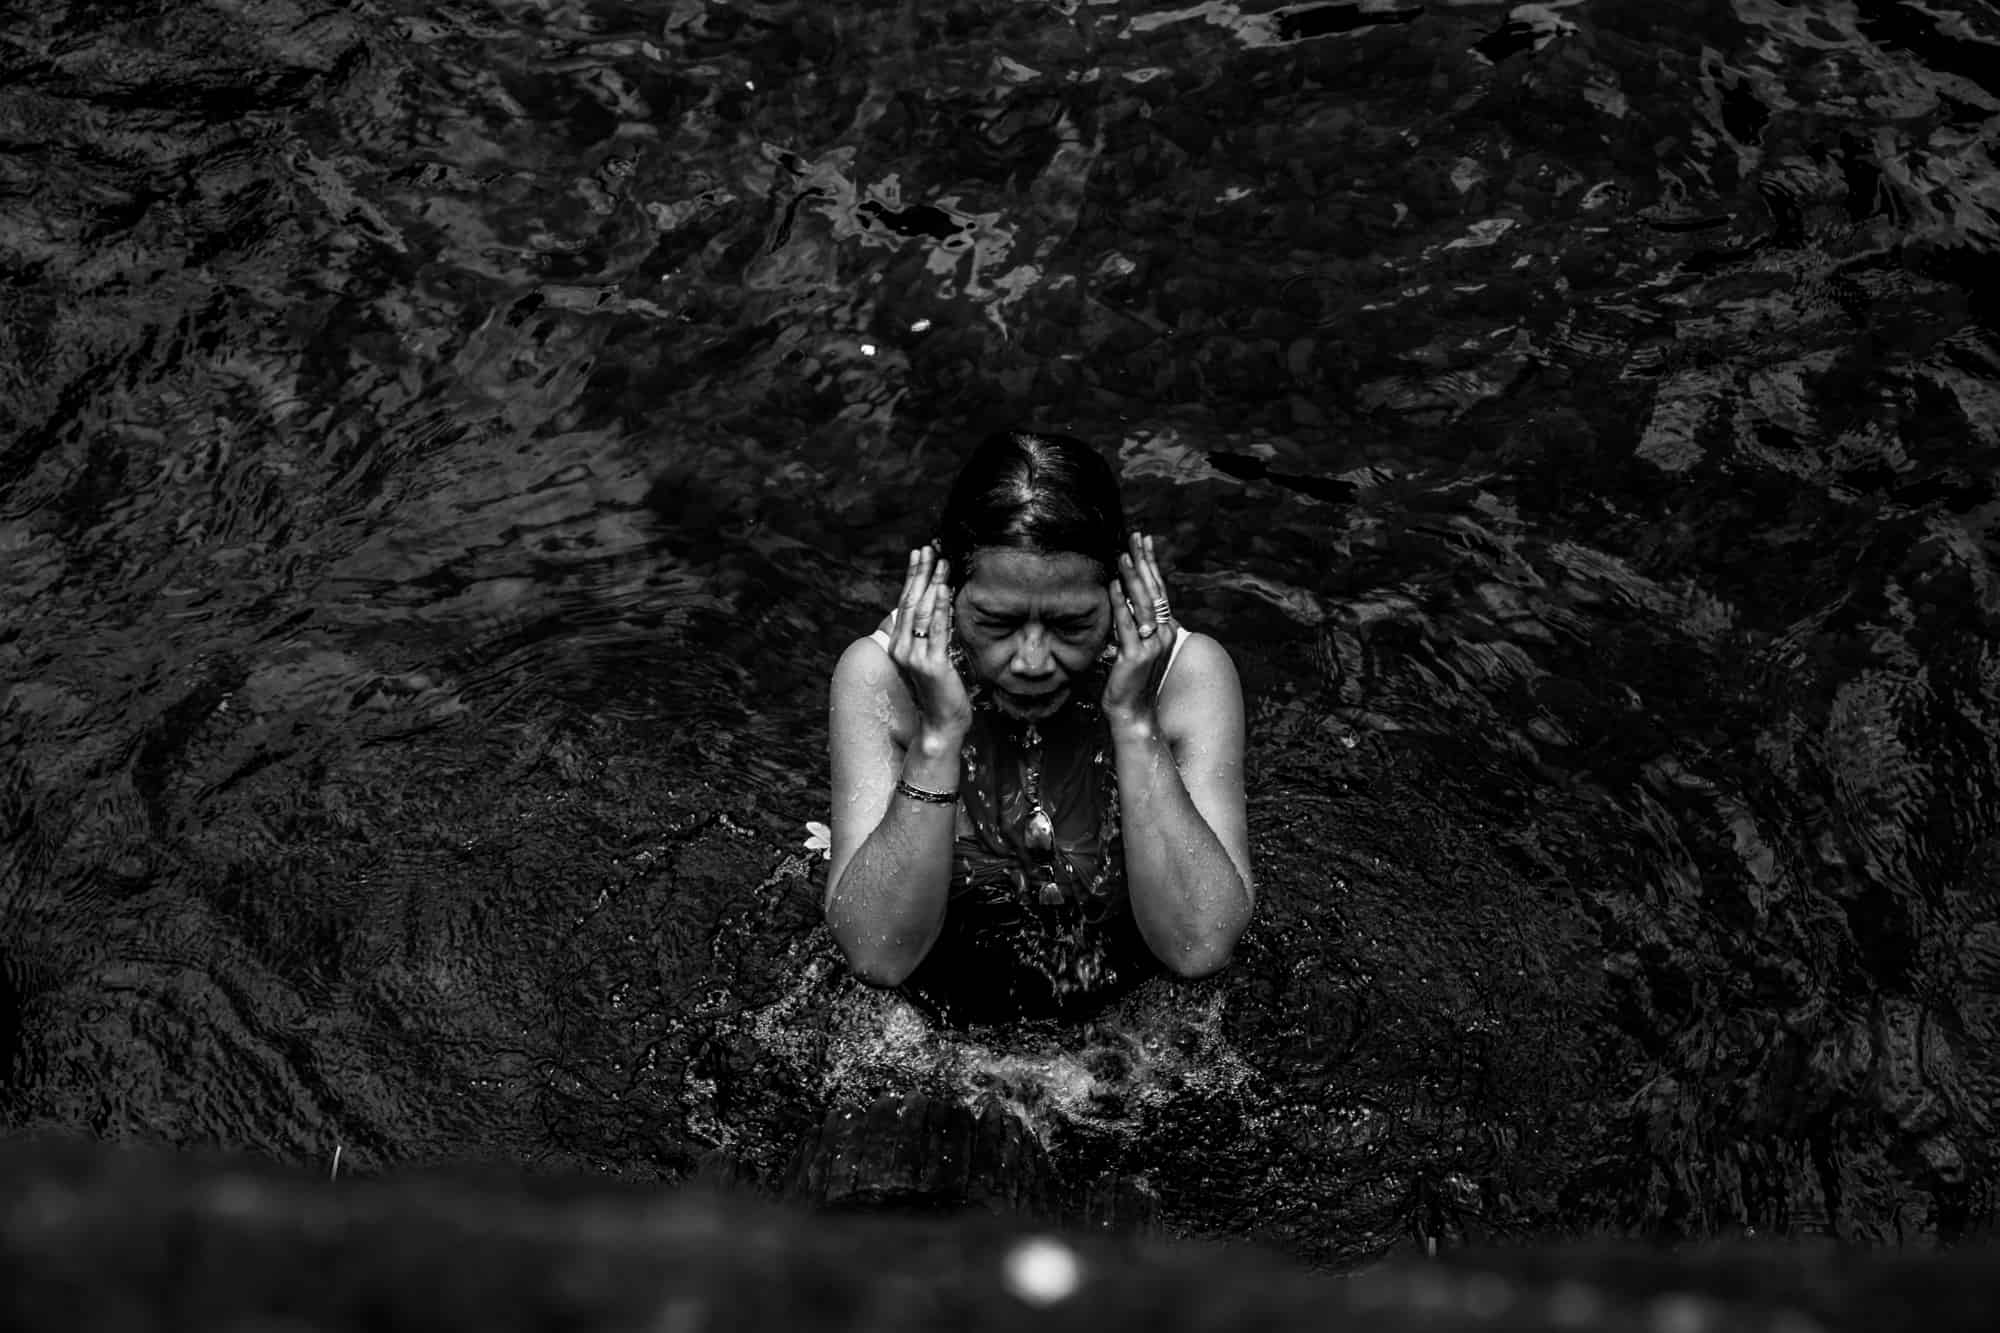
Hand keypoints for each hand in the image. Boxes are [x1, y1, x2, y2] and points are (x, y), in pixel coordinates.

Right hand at [888, 544, 971, 737]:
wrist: (941, 722)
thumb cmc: (938, 690)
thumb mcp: (928, 658)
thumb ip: (924, 634)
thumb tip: (929, 608)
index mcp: (898, 645)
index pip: (904, 603)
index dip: (912, 577)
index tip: (918, 554)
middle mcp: (901, 649)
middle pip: (910, 603)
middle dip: (920, 573)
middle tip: (928, 549)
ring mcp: (915, 657)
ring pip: (923, 613)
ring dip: (933, 584)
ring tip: (942, 563)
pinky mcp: (932, 665)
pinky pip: (937, 630)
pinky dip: (941, 607)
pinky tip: (945, 588)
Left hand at [1101, 531, 1177, 728]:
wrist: (1135, 712)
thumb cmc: (1131, 680)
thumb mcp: (1135, 646)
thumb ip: (1133, 624)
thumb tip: (1124, 599)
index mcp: (1164, 629)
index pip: (1158, 589)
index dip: (1151, 564)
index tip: (1144, 541)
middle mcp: (1163, 634)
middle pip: (1153, 591)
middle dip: (1143, 562)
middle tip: (1135, 537)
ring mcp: (1151, 645)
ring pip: (1142, 604)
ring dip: (1132, 578)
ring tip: (1123, 556)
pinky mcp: (1136, 656)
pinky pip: (1126, 624)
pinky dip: (1120, 603)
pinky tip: (1113, 585)